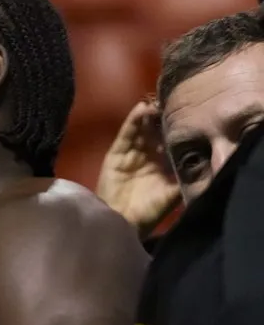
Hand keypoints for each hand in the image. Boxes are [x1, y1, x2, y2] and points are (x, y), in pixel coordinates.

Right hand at [96, 100, 180, 239]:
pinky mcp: (116, 154)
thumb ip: (187, 176)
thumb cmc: (149, 212)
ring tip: (158, 102)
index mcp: (163, 164)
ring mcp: (131, 154)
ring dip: (149, 114)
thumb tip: (207, 160)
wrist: (123, 222)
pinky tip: (141, 108)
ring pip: (142, 129)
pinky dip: (132, 121)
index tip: (190, 112)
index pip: (171, 139)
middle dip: (163, 116)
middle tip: (174, 101)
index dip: (178, 126)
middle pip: (155, 130)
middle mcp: (147, 155)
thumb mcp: (174, 193)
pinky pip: (126, 134)